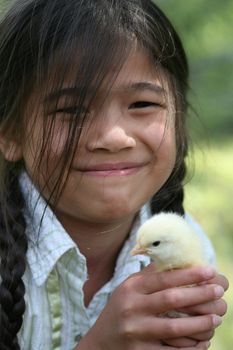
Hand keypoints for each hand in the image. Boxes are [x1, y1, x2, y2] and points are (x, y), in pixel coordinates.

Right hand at [77, 264, 222, 349]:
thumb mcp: (129, 287)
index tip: (209, 271)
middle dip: (199, 294)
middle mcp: (132, 308)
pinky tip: (204, 341)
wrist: (100, 342)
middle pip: (172, 299)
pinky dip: (190, 347)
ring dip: (200, 322)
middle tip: (218, 290)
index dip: (189, 274)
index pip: (164, 278)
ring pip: (174, 327)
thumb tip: (176, 259)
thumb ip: (150, 275)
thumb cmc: (121, 308)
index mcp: (132, 288)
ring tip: (216, 317)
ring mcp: (136, 332)